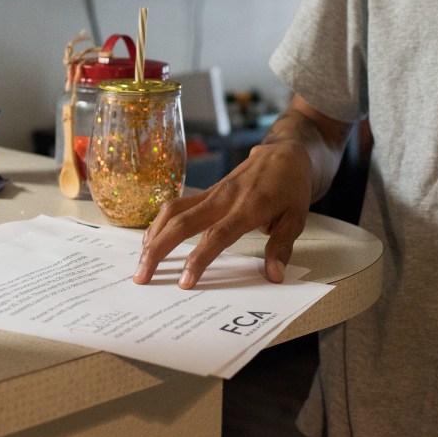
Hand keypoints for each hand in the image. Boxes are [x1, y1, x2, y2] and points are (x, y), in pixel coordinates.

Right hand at [132, 138, 314, 288]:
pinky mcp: (207, 191)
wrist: (284, 153)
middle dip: (159, 250)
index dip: (198, 260)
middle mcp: (224, 199)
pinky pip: (177, 205)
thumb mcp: (296, 218)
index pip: (217, 237)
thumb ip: (281, 247)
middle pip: (182, 223)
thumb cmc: (291, 187)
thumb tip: (274, 276)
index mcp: (248, 208)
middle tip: (142, 277)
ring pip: (173, 211)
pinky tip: (152, 239)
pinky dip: (160, 222)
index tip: (184, 283)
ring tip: (141, 261)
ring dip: (153, 235)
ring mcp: (212, 193)